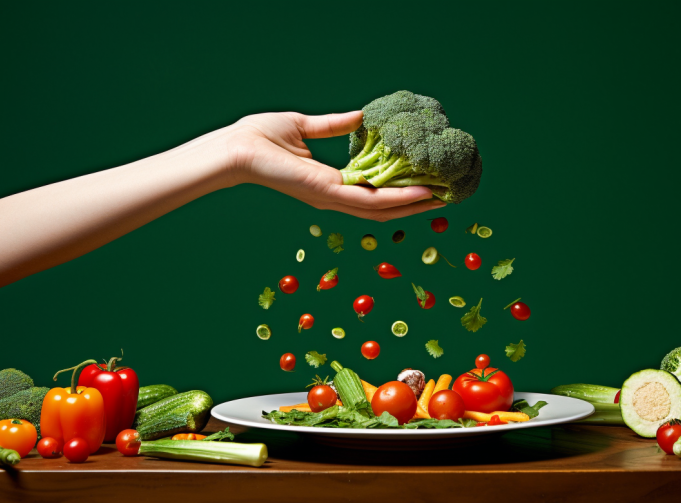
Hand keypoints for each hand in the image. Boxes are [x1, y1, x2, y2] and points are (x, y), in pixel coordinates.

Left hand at [226, 111, 443, 220]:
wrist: (237, 148)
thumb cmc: (260, 138)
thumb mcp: (305, 126)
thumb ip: (334, 125)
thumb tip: (360, 116)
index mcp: (329, 183)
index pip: (371, 192)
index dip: (399, 191)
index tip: (424, 182)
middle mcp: (334, 197)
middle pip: (382, 208)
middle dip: (414, 205)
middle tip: (444, 197)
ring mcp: (332, 198)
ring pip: (382, 209)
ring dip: (414, 206)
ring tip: (442, 198)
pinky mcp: (328, 193)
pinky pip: (370, 200)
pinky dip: (398, 198)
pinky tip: (422, 193)